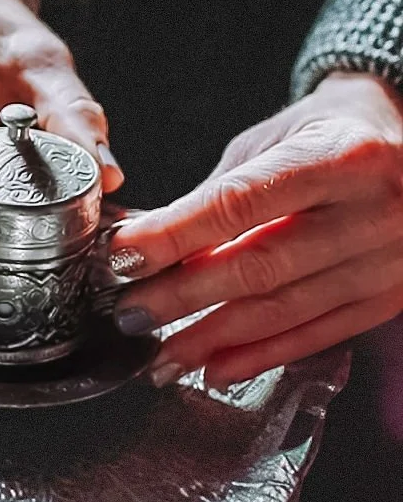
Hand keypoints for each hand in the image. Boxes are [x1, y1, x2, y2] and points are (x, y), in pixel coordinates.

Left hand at [106, 71, 402, 387]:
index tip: (125, 255)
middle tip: (132, 311)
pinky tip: (217, 367)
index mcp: (341, 156)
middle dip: (186, 295)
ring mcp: (389, 260)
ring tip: (165, 354)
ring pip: (287, 310)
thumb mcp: (276, 140)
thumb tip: (149, 244)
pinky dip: (263, 355)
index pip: (242, 203)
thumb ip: (221, 193)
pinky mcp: (391, 297)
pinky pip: (319, 336)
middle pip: (262, 266)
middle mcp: (373, 211)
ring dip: (216, 339)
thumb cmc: (332, 133)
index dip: (176, 234)